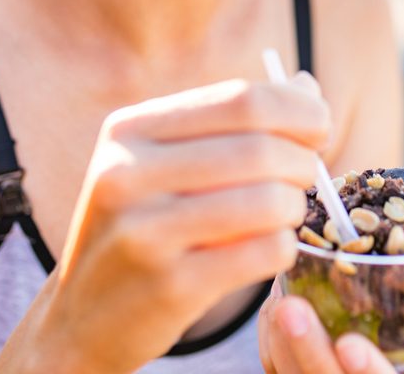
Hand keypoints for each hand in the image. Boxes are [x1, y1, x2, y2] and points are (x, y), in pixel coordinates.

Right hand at [23, 74, 329, 373]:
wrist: (84, 316)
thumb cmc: (145, 223)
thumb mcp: (167, 161)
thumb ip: (235, 122)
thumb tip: (307, 87)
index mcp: (131, 128)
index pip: (241, 99)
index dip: (298, 111)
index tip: (319, 130)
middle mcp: (128, 172)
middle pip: (259, 148)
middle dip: (303, 161)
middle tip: (308, 177)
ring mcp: (144, 232)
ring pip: (267, 201)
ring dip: (295, 206)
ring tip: (287, 212)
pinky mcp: (169, 286)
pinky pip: (264, 252)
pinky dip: (284, 246)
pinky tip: (272, 247)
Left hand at [259, 281, 403, 373]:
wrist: (368, 284)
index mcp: (399, 373)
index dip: (368, 372)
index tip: (349, 345)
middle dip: (309, 352)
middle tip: (291, 309)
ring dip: (284, 341)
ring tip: (280, 303)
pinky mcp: (289, 366)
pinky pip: (275, 364)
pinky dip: (272, 339)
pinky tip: (274, 307)